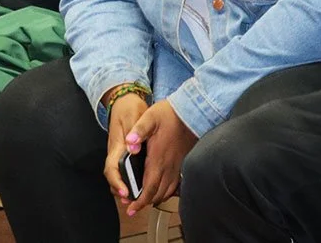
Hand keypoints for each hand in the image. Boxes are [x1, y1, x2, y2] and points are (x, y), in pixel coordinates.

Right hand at [102, 92, 148, 203]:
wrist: (125, 101)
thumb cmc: (129, 108)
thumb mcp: (133, 115)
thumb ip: (135, 130)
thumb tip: (133, 147)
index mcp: (117, 146)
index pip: (111, 169)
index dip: (116, 182)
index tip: (124, 192)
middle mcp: (115, 153)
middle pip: (113, 177)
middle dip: (121, 191)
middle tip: (134, 201)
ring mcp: (119, 154)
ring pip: (119, 176)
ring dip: (126, 188)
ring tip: (139, 199)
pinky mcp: (125, 154)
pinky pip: (125, 171)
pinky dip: (131, 180)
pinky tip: (142, 186)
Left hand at [122, 100, 196, 215]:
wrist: (192, 111)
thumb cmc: (170, 114)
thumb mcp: (150, 117)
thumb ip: (138, 131)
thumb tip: (129, 143)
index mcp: (158, 159)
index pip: (149, 188)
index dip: (140, 202)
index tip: (132, 209)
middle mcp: (169, 166)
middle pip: (157, 194)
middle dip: (145, 203)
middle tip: (134, 206)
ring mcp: (177, 166)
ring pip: (167, 191)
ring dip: (156, 198)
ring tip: (146, 200)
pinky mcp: (182, 163)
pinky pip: (175, 184)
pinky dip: (167, 191)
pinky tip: (162, 189)